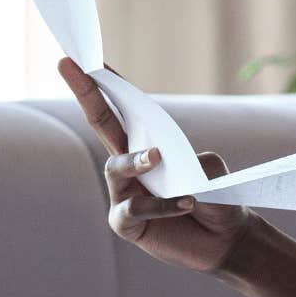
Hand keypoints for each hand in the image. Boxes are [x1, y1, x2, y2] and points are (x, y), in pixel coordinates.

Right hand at [58, 57, 255, 272]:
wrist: (226, 238)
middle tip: (69, 65)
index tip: (86, 58)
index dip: (105, 84)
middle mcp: (129, 165)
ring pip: (115, 166)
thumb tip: (169, 166)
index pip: (124, 109)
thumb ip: (192, 162)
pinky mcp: (128, 223)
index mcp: (148, 144)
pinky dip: (160, 204)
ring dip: (136, 161)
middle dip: (85, 92)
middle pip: (100, 123)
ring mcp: (124, 193)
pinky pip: (133, 208)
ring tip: (158, 159)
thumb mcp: (212, 171)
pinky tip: (185, 203)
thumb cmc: (217, 198)